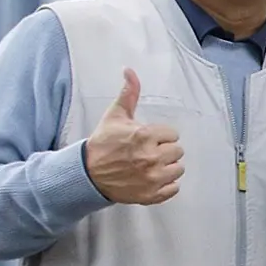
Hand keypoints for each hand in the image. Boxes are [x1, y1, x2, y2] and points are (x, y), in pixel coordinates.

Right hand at [84, 68, 183, 204]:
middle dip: (164, 150)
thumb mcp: (115, 116)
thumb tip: (129, 70)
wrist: (87, 173)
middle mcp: (151, 157)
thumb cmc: (103, 143)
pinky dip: (166, 186)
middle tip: (147, 152)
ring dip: (167, 167)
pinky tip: (151, 178)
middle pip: (178, 152)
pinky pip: (174, 189)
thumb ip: (128, 93)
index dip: (161, 135)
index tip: (147, 138)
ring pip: (178, 170)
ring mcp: (152, 178)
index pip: (173, 134)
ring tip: (149, 165)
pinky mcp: (151, 195)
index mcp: (145, 136)